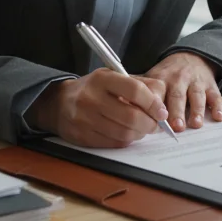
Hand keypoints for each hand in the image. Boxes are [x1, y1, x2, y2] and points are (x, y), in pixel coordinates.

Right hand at [28, 70, 167, 147]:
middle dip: (150, 124)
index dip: (153, 103)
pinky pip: (113, 143)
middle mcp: (91, 98)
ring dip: (139, 134)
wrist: (59, 103)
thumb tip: (161, 103)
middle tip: (156, 124)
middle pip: (131, 116)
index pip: (135, 90)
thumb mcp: (114, 77)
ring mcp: (84, 119)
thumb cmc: (94, 89)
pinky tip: (127, 134)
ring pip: (124, 133)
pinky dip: (126, 140)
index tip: (161, 112)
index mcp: (102, 79)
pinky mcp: (81, 136)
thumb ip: (140, 85)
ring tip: (142, 129)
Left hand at [145, 52, 221, 131]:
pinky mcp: (210, 85)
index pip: (157, 92)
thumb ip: (141, 92)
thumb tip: (123, 106)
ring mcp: (196, 82)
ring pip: (196, 96)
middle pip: (177, 96)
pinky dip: (217, 106)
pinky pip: (215, 96)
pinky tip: (218, 117)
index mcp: (161, 79)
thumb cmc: (168, 75)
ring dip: (197, 110)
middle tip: (175, 127)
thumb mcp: (153, 77)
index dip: (155, 105)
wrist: (191, 57)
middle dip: (176, 112)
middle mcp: (179, 79)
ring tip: (195, 124)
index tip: (152, 119)